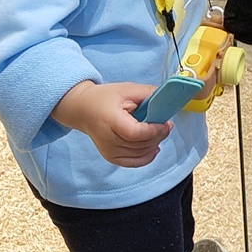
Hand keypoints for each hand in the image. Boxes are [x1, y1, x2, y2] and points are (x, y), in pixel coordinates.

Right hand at [51, 80, 171, 167]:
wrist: (83, 109)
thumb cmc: (105, 98)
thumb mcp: (126, 89)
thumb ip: (148, 94)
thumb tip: (168, 100)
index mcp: (110, 120)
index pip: (135, 133)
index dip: (154, 130)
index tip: (166, 124)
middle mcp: (108, 140)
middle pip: (140, 145)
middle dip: (158, 136)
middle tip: (166, 125)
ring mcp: (109, 152)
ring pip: (140, 154)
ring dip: (155, 144)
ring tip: (158, 132)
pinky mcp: (111, 158)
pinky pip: (135, 162)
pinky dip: (148, 156)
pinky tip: (154, 147)